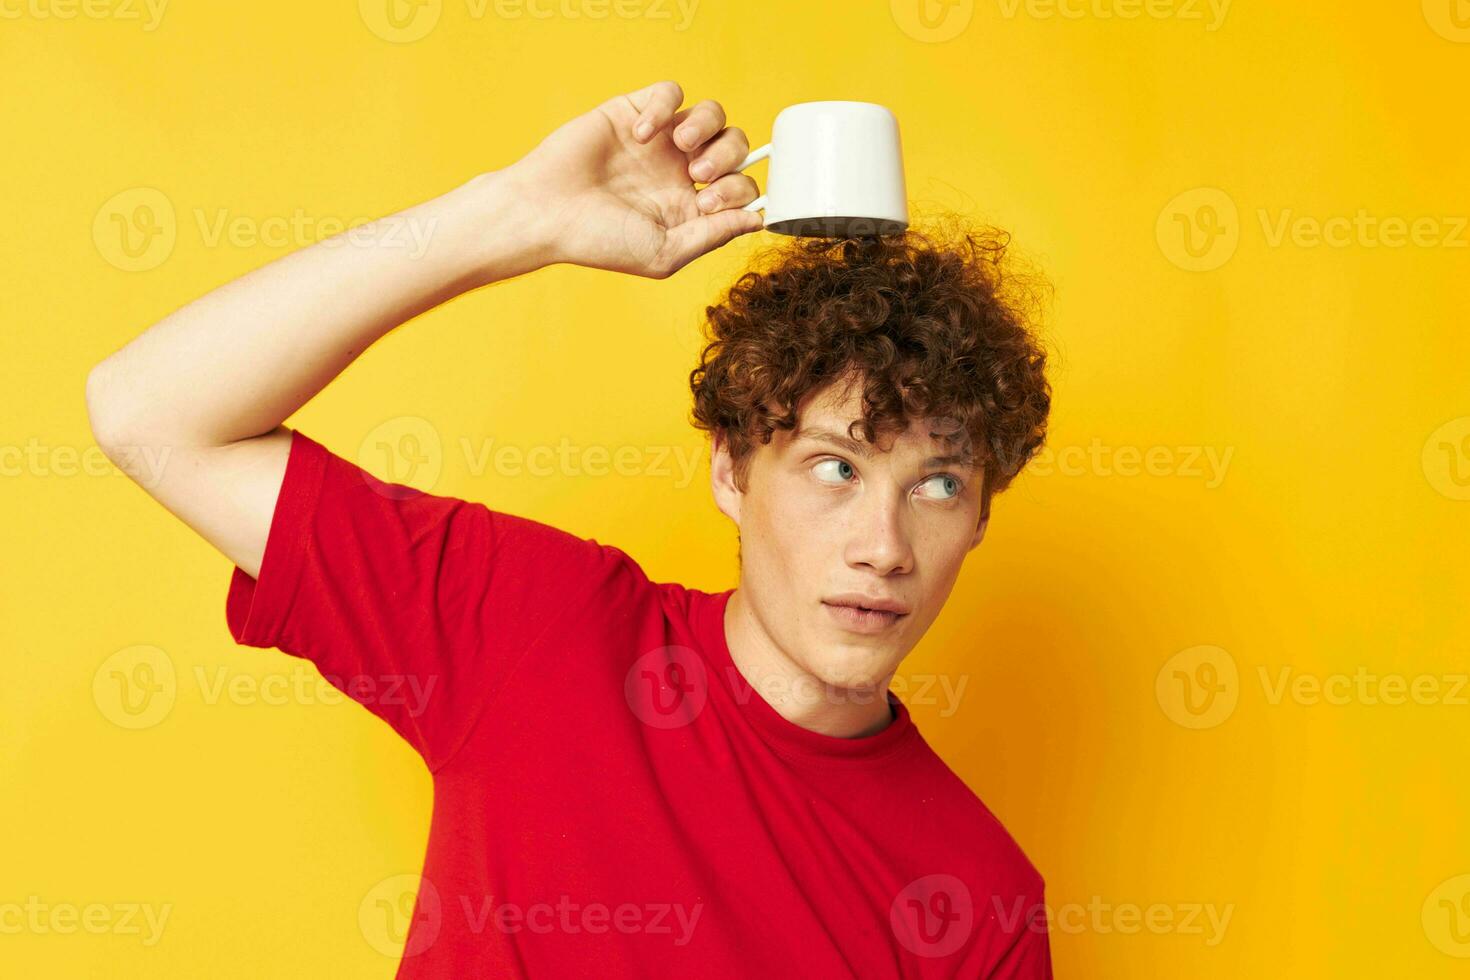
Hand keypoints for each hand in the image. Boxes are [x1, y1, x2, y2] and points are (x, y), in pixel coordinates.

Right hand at [503, 80, 764, 278]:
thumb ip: (713, 235)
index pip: (741, 188)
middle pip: (735, 145)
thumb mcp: (664, 253)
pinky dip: (664, 106)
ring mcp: (659, 141)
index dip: (740, 191)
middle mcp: (679, 172)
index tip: (710, 201)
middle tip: (698, 174)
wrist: (546, 212)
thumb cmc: (598, 240)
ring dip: (706, 126)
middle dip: (727, 157)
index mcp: (690, 207)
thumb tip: (757, 221)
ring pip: (712, 113)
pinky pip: (671, 92)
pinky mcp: (635, 111)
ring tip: (679, 146)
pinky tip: (639, 133)